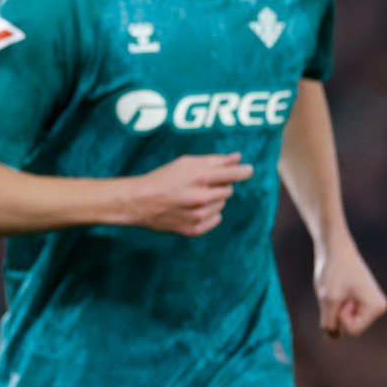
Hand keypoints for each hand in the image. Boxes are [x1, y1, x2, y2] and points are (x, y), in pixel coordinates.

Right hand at [123, 153, 252, 235]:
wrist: (139, 202)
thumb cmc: (161, 178)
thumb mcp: (184, 163)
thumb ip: (213, 160)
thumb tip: (237, 158)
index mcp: (200, 177)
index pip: (234, 174)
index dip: (244, 171)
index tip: (248, 170)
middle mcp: (201, 197)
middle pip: (228, 190)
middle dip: (218, 186)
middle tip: (200, 185)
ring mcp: (199, 215)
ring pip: (222, 205)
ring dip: (212, 200)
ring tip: (192, 197)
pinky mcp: (195, 229)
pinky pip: (216, 219)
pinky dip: (209, 214)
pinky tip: (192, 209)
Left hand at [314, 235, 386, 338]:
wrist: (334, 248)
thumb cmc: (333, 271)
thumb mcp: (327, 299)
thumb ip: (329, 323)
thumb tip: (332, 339)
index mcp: (376, 308)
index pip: (352, 332)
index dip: (339, 319)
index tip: (339, 299)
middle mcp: (377, 308)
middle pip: (350, 328)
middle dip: (338, 314)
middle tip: (337, 292)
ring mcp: (369, 304)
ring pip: (345, 321)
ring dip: (335, 308)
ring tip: (338, 289)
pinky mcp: (360, 300)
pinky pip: (343, 312)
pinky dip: (335, 304)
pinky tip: (338, 289)